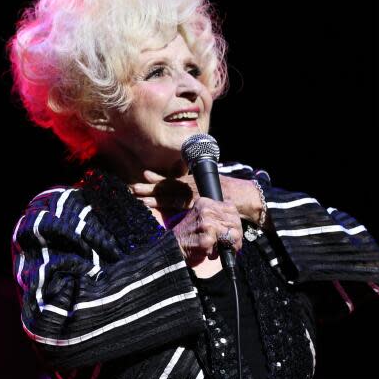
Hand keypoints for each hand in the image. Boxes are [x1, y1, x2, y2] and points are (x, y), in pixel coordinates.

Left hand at [129, 170, 261, 222]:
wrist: (246, 197)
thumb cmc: (230, 194)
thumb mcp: (212, 187)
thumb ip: (198, 188)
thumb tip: (188, 194)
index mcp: (194, 182)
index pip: (173, 180)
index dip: (158, 178)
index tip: (144, 174)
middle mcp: (192, 186)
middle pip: (167, 186)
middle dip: (149, 187)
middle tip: (132, 187)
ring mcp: (194, 193)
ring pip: (170, 194)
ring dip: (153, 195)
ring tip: (138, 196)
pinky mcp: (198, 202)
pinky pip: (179, 204)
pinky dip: (165, 204)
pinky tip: (153, 204)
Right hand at [171, 197, 242, 266]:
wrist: (173, 247)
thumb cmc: (189, 234)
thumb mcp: (201, 217)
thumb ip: (216, 215)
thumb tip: (237, 222)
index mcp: (205, 203)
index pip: (231, 209)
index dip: (234, 222)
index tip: (230, 231)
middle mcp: (206, 211)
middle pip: (235, 222)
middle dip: (235, 236)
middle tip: (229, 244)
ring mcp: (206, 224)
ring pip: (233, 235)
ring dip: (229, 245)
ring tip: (218, 249)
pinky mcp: (207, 238)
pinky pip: (224, 247)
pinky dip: (217, 253)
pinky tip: (207, 252)